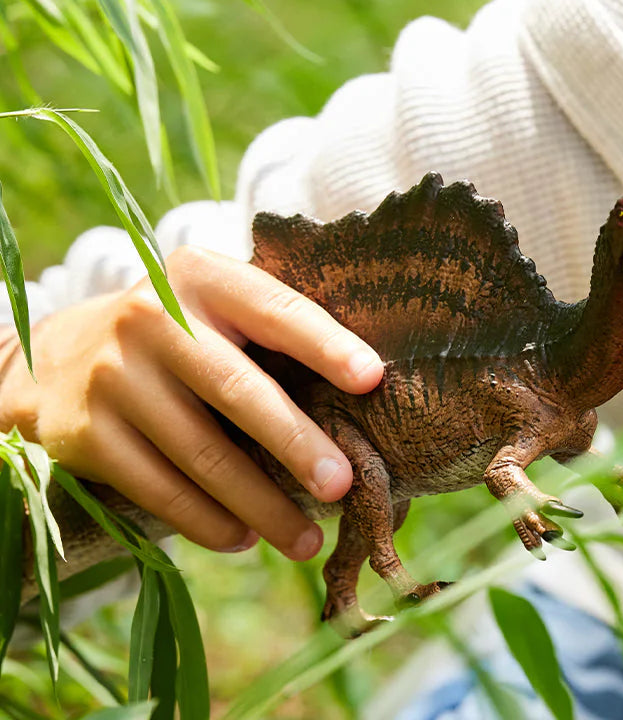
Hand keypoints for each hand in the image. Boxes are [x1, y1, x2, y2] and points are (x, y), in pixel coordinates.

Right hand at [0, 245, 383, 560]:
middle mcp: (152, 318)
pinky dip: (207, 520)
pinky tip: (244, 538)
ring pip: (201, 454)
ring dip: (260, 503)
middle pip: (238, 390)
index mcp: (200, 276)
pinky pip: (159, 489)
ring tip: (305, 538)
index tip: (372, 379)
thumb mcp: (215, 304)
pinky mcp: (86, 434)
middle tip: (342, 485)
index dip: (325, 345)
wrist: (59, 355)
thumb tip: (370, 385)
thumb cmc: (180, 331)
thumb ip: (273, 327)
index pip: (274, 309)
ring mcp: (113, 377)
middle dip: (296, 442)